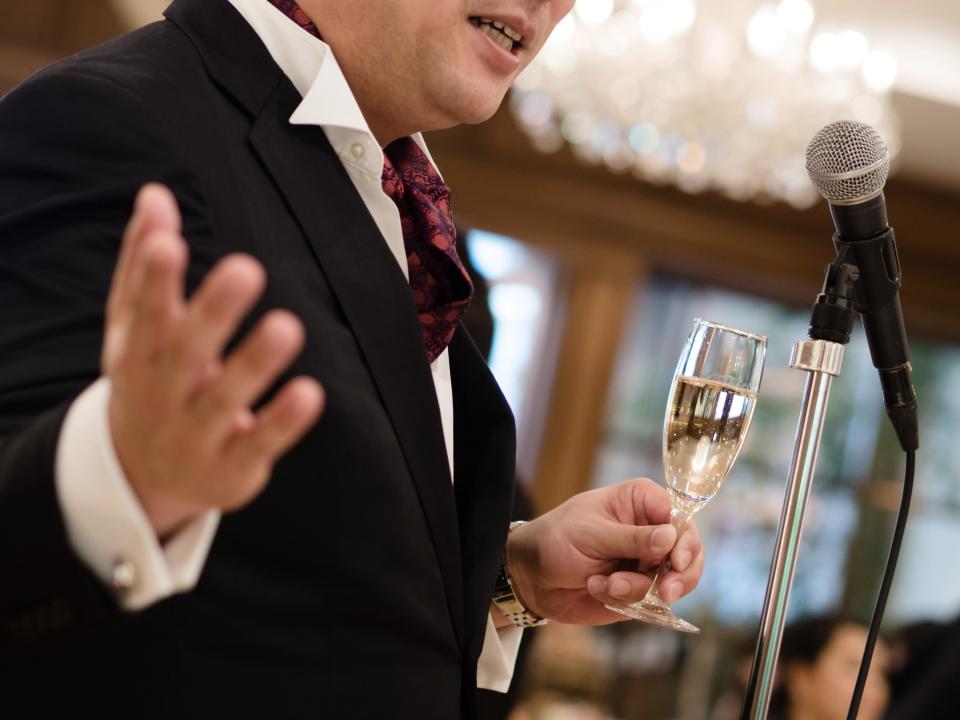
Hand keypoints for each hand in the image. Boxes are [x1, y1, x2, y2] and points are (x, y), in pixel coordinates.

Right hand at [104, 184, 324, 537]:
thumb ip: (144, 263)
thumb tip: (155, 193)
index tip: (169, 243)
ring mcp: (195, 434)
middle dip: (213, 313)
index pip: (142, 314)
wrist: (142, 479)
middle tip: (246, 269)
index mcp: (137, 353)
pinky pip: (259, 443)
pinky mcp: (231, 466)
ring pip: (225, 399)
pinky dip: (281, 421)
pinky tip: (310, 392)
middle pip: (186, 352)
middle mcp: (161, 394)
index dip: (153, 280)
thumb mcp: (134, 329)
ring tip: (287, 326)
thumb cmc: (148, 380)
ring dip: (254, 363)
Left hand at [504, 478, 703, 624]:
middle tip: (665, 592)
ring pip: (674, 581)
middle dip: (679, 574)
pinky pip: (653, 601)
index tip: (675, 561)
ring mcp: (647, 561)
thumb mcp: (591, 534)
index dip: (684, 539)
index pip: (679, 516)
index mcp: (640, 501)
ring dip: (639, 589)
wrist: (531, 577)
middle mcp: (650, 530)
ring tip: (606, 586)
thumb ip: (631, 538)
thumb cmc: (555, 540)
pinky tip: (599, 590)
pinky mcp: (640, 589)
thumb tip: (671, 536)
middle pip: (689, 550)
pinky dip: (627, 600)